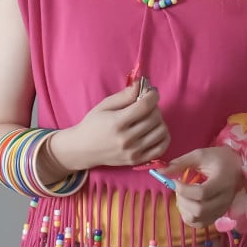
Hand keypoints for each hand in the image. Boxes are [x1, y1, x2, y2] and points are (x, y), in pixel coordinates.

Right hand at [49, 83, 169, 169]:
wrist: (83, 150)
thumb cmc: (92, 125)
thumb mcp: (104, 106)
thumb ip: (124, 96)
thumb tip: (140, 85)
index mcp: (117, 123)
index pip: (145, 106)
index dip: (153, 95)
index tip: (152, 92)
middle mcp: (126, 139)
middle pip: (155, 117)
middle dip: (155, 107)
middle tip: (147, 105)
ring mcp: (133, 152)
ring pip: (161, 132)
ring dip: (159, 121)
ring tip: (149, 118)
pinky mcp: (137, 161)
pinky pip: (161, 148)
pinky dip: (163, 137)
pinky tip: (155, 130)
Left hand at [160, 146, 243, 228]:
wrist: (237, 166)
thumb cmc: (218, 158)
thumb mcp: (200, 155)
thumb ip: (180, 163)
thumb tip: (160, 173)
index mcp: (222, 181)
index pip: (202, 193)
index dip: (184, 190)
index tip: (174, 181)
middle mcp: (225, 199)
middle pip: (199, 210)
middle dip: (182, 200)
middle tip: (178, 188)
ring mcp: (222, 210)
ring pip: (198, 219)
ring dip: (184, 209)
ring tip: (183, 195)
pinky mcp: (218, 216)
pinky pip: (200, 224)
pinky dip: (188, 217)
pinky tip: (187, 204)